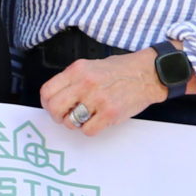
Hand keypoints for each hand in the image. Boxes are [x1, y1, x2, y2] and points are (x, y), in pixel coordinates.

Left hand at [39, 49, 173, 136]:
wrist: (148, 73)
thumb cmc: (121, 70)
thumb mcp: (91, 65)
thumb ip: (73, 79)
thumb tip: (56, 96)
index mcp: (77, 70)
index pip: (47, 91)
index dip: (46, 103)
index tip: (52, 107)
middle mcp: (85, 84)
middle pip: (54, 108)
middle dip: (57, 116)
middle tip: (66, 116)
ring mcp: (98, 99)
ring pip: (70, 122)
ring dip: (75, 123)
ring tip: (86, 117)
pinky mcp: (110, 113)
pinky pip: (88, 130)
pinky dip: (90, 129)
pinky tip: (98, 120)